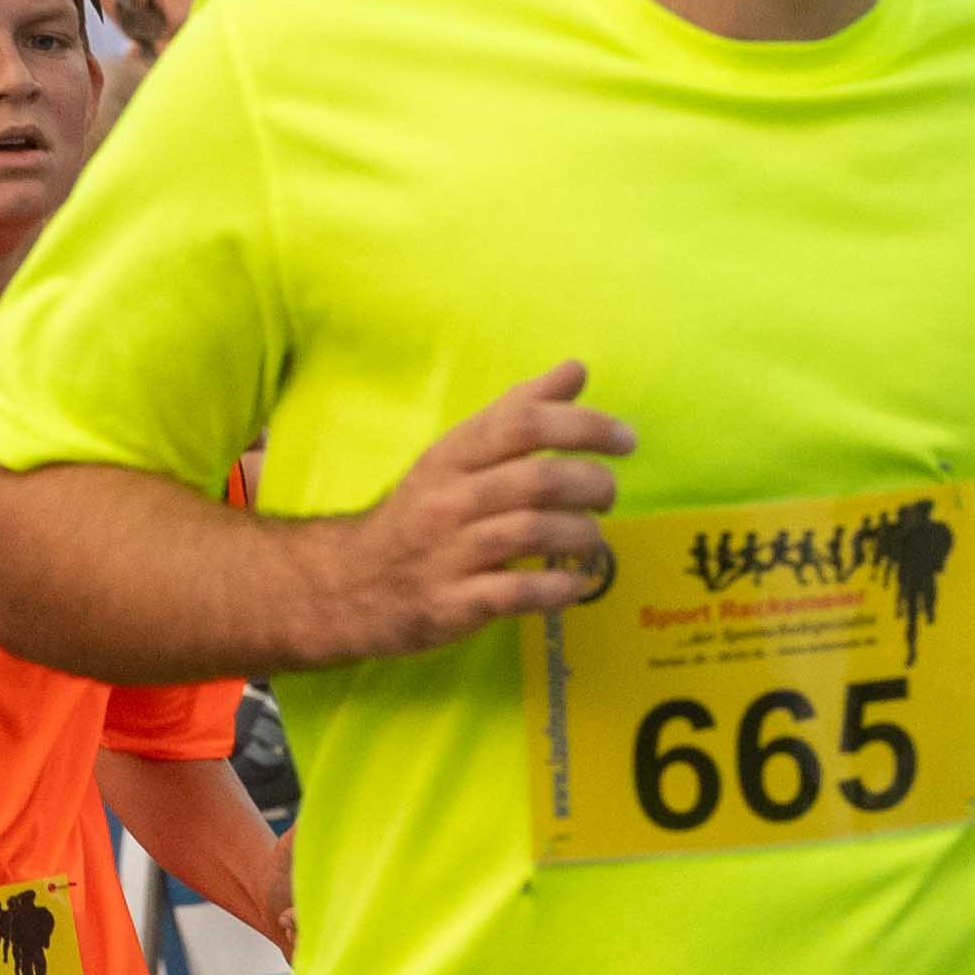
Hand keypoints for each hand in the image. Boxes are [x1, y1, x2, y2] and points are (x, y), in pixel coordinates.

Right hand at [321, 364, 636, 655]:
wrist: (349, 582)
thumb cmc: (420, 512)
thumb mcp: (457, 454)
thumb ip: (517, 412)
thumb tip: (575, 371)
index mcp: (452, 456)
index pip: (524, 424)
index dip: (585, 425)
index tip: (625, 439)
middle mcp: (449, 499)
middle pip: (537, 480)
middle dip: (592, 485)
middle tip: (608, 494)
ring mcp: (450, 553)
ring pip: (533, 533)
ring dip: (581, 535)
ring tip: (592, 539)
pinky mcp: (454, 603)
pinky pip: (518, 593)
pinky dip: (559, 588)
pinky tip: (576, 585)